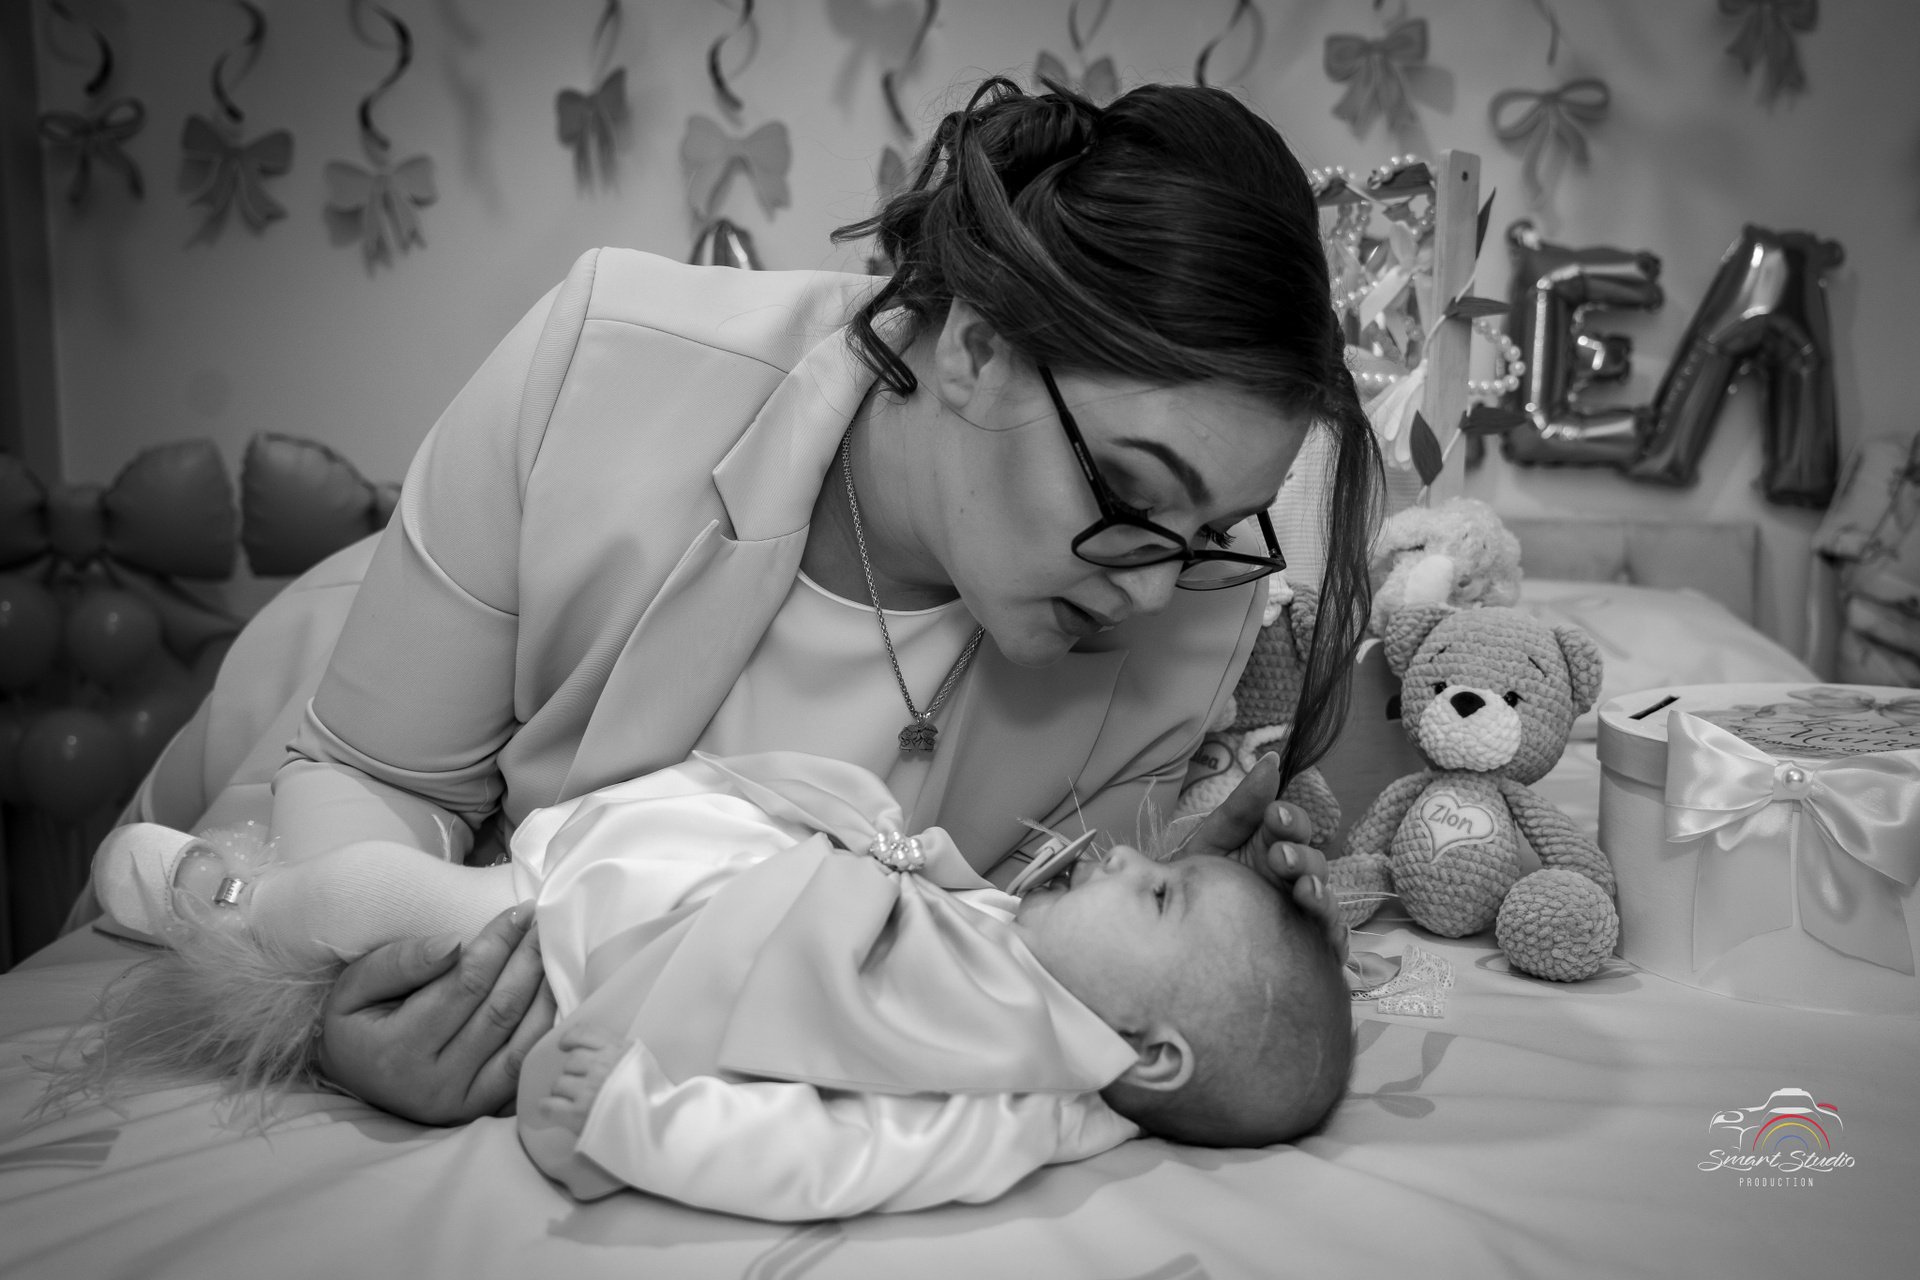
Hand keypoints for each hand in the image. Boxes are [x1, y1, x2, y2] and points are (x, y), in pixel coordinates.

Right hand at [317, 901, 556, 1124]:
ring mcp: (463, 1104)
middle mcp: (434, 1083)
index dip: (498, 944)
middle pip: (499, 1011)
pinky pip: (526, 1067)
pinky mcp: (482, 1110)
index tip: (520, 912)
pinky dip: (545, 1030)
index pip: (465, 985)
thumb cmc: (355, 1023)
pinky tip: (552, 996)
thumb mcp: (356, 986)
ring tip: (553, 953)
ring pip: (522, 1041)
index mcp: (398, 1050)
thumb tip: (454, 943)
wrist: (352, 1075)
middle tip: (544, 925)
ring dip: (545, 993)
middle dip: (528, 961)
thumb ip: (401, 962)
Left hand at [1182, 753, 1347, 963]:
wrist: (1171, 936)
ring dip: (1319, 892)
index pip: (1294, 828)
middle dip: (1301, 856)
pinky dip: (1335, 938)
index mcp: (1270, 847)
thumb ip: (1241, 806)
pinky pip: (1329, 941)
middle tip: (1279, 857)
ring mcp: (1297, 912)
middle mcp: (1288, 878)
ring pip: (1324, 899)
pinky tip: (1331, 938)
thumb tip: (1272, 760)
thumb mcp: (1212, 842)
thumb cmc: (1195, 885)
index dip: (1291, 820)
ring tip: (1303, 890)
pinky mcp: (1304, 946)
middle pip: (1313, 861)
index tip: (1276, 817)